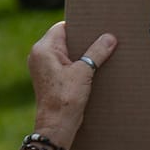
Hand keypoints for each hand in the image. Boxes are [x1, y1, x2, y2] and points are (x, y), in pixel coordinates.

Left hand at [27, 21, 116, 149]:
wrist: (56, 125)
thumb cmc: (65, 98)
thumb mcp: (84, 71)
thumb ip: (97, 52)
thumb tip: (110, 37)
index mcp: (43, 49)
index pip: (62, 27)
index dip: (80, 25)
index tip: (97, 25)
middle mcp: (39, 56)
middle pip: (65, 39)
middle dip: (83, 39)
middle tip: (104, 36)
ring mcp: (44, 68)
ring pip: (67, 53)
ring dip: (83, 52)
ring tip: (103, 50)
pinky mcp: (50, 78)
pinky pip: (66, 64)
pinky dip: (79, 63)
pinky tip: (95, 65)